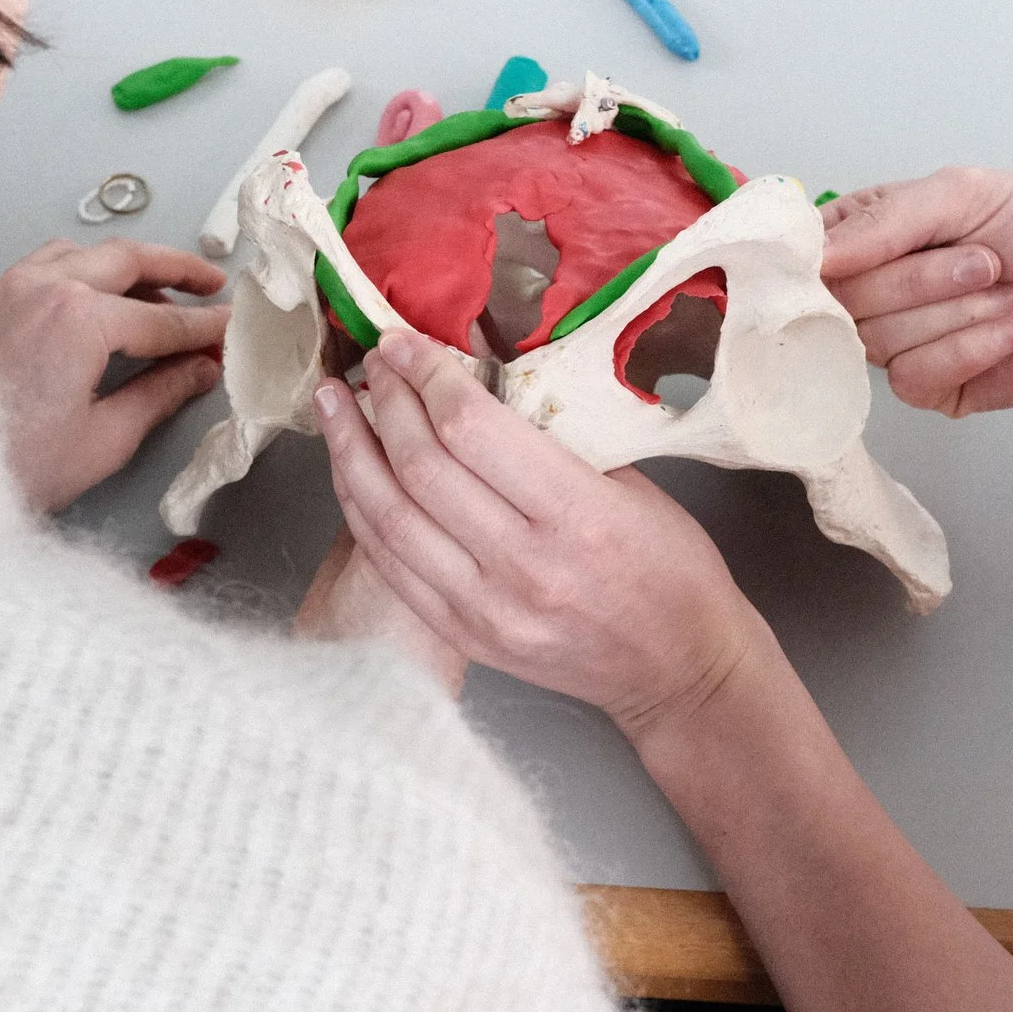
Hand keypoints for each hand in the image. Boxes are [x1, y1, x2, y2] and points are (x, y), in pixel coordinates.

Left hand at [0, 238, 228, 510]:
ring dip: (127, 265)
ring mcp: (12, 286)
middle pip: (128, 260)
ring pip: (84, 253)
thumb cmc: (17, 461)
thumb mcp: (104, 438)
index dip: (204, 327)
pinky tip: (95, 296)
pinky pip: (45, 263)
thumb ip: (160, 393)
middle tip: (212, 283)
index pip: (162, 318)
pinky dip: (82, 269)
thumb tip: (200, 369)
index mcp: (82, 318)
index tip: (234, 329)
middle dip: (177, 269)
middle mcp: (47, 286)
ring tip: (158, 289)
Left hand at [315, 329, 773, 743]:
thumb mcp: (630, 484)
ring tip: (333, 405)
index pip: (471, 429)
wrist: (679, 670)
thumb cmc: (669, 568)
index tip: (405, 341)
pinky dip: (361, 511)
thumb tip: (477, 376)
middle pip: (420, 467)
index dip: (426, 375)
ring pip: (389, 517)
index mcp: (575, 516)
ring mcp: (486, 610)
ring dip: (351, 452)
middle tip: (371, 361)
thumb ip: (553, 437)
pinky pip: (390, 566)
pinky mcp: (464, 638)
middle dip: (385, 401)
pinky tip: (350, 471)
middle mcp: (523, 567)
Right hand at [821, 167, 1012, 417]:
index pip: (812, 251)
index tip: (858, 255)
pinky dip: (968, 349)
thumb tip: (820, 256)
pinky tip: (1008, 332)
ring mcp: (901, 340)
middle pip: (844, 300)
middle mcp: (878, 288)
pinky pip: (914, 377)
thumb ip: (886, 220)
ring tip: (1007, 294)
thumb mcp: (965, 192)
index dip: (826, 259)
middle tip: (985, 260)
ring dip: (957, 313)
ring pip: (879, 341)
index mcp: (875, 233)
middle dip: (922, 280)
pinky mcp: (931, 386)